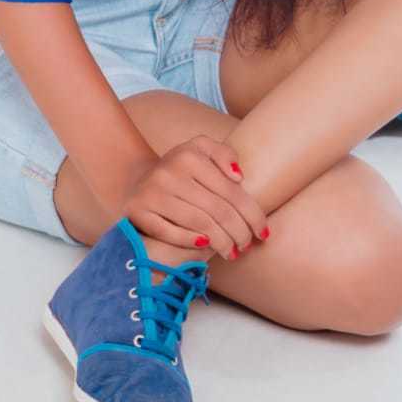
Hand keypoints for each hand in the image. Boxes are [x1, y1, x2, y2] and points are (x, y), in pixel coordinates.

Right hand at [121, 134, 269, 260]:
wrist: (138, 178)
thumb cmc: (181, 168)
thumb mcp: (201, 150)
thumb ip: (223, 154)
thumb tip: (238, 177)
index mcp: (190, 155)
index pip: (231, 191)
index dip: (252, 214)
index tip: (263, 232)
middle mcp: (169, 172)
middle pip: (217, 210)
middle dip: (239, 232)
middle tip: (247, 246)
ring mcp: (151, 192)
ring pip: (198, 223)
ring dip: (221, 242)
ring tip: (232, 251)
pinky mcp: (137, 211)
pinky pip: (169, 232)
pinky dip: (190, 241)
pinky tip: (204, 247)